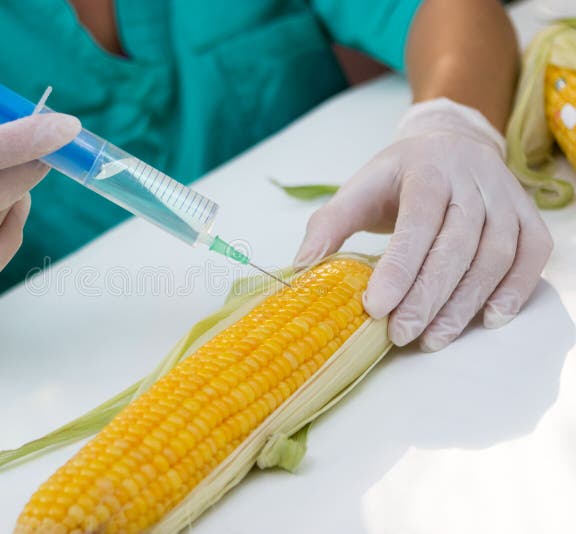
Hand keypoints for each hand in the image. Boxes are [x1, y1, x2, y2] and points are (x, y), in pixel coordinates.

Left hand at [294, 98, 551, 351]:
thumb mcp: (357, 189)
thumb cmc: (397, 178)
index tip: (375, 308)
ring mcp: (505, 197)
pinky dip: (515, 288)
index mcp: (426, 169)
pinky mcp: (528, 215)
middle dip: (428, 295)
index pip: (417, 221)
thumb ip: (329, 224)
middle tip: (402, 334)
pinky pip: (533, 254)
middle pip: (457, 244)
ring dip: (466, 302)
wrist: (449, 143)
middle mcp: (472, 179)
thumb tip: (301, 266)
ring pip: (495, 254)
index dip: (399, 267)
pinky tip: (489, 319)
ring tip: (434, 338)